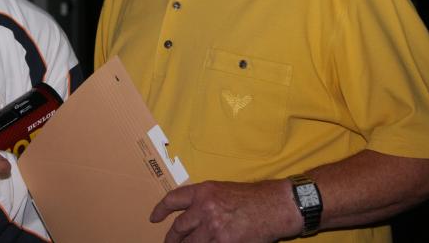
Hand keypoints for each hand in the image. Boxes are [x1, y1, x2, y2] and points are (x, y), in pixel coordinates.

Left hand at [150, 179, 298, 242]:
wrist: (275, 206)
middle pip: (178, 227)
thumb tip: (189, 216)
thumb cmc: (252, 197)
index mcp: (203, 191)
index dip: (160, 210)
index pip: (173, 199)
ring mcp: (213, 227)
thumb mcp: (222, 190)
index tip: (154, 218)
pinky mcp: (224, 242)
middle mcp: (204, 208)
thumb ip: (203, 201)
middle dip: (171, 238)